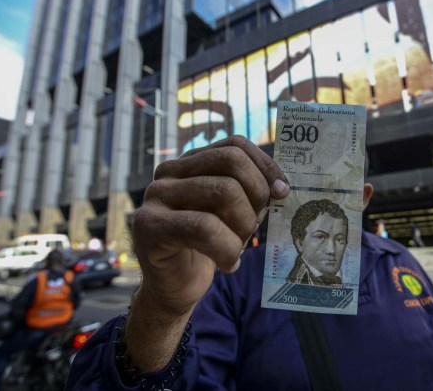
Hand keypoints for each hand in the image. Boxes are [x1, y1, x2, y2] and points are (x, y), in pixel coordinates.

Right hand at [132, 136, 288, 314]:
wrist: (171, 289)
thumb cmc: (206, 248)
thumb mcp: (232, 213)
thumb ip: (248, 192)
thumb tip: (280, 186)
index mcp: (190, 163)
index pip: (235, 144)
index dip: (265, 165)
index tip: (282, 192)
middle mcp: (169, 171)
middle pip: (232, 162)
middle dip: (256, 195)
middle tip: (255, 227)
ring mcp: (156, 195)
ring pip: (224, 191)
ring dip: (243, 226)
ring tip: (238, 248)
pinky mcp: (150, 225)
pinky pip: (205, 227)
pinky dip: (227, 250)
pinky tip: (228, 264)